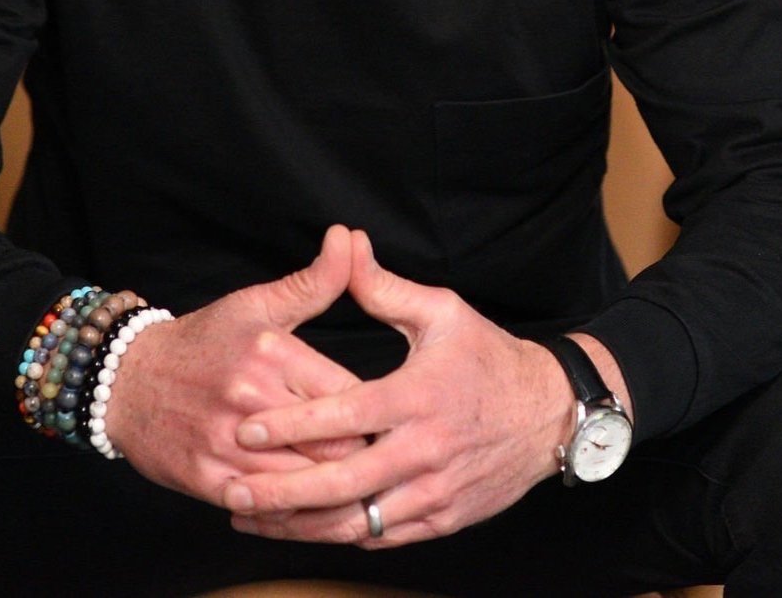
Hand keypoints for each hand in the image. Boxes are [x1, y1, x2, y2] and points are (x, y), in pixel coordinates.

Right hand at [105, 224, 366, 505]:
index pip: (350, 396)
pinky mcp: (209, 479)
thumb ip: (314, 282)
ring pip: (307, 485)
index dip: (377, 413)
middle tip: (388, 463)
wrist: (127, 379)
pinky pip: (267, 509)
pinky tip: (311, 507)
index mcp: (273, 353)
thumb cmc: (204, 341)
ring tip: (361, 491)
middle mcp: (252, 399)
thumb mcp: (257, 305)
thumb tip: (350, 237)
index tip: (394, 422)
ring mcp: (228, 443)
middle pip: (336, 447)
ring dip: (336, 492)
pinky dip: (293, 513)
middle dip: (365, 457)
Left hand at [220, 230, 576, 546]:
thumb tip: (344, 245)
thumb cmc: (489, 357)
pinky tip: (303, 528)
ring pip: (357, 522)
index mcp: (418, 397)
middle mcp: (425, 451)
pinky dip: (339, 536)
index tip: (247, 429)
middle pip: (342, 484)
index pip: (344, 416)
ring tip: (252, 518)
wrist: (549, 414)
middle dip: (281, 493)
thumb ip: (383, 287)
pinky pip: (382, 536)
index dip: (292, 425)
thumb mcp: (441, 311)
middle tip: (233, 491)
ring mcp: (434, 492)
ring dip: (301, 525)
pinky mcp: (443, 519)